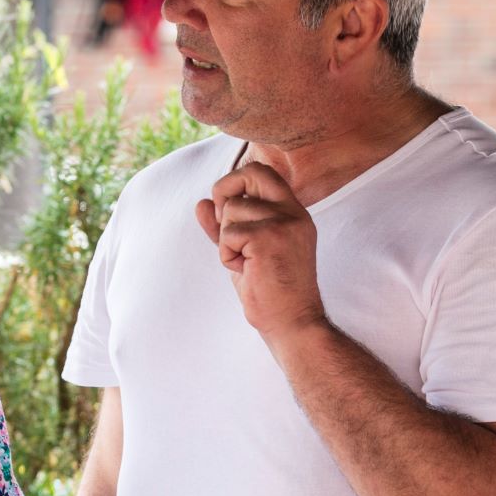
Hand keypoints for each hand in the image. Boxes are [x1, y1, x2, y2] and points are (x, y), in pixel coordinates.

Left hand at [197, 160, 328, 341]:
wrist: (292, 322)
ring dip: (226, 240)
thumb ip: (225, 226)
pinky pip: (228, 234)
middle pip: (250, 174)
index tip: (225, 209)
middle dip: (224, 192)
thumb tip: (201, 203)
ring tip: (245, 263)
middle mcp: (293, 213)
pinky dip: (227, 255)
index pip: (263, 173)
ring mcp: (284, 223)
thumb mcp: (244, 252)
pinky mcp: (269, 238)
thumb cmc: (270, 292)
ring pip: (231, 209)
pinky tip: (245, 271)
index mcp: (294, 213)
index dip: (237, 182)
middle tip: (223, 225)